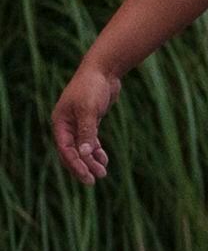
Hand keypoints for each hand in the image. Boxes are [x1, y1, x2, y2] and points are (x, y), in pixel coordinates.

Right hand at [52, 61, 121, 183]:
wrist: (104, 70)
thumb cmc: (92, 87)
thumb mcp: (89, 110)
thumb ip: (87, 132)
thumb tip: (85, 154)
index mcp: (60, 123)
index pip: (65, 149)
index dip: (75, 164)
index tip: (86, 176)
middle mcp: (67, 125)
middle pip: (72, 151)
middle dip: (83, 166)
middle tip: (94, 180)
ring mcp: (78, 123)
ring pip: (83, 147)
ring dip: (91, 161)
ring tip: (102, 174)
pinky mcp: (91, 121)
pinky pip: (91, 140)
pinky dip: (97, 150)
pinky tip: (104, 159)